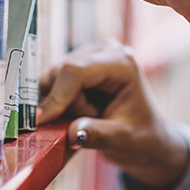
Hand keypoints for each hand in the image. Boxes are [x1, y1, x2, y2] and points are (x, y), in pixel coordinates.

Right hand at [38, 39, 189, 188]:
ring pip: (55, 75)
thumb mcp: (121, 139)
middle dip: (65, 103)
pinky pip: (55, 79)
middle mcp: (107, 50)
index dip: (57, 95)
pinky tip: (81, 108)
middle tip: (88, 120)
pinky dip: (60, 99)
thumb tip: (71, 132)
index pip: (76, 70)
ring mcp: (93, 52)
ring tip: (89, 114)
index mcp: (121, 63)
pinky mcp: (82, 61)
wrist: (147, 134)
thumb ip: (96, 135)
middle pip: (62, 71)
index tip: (42, 120)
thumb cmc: (140, 135)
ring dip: (63, 102)